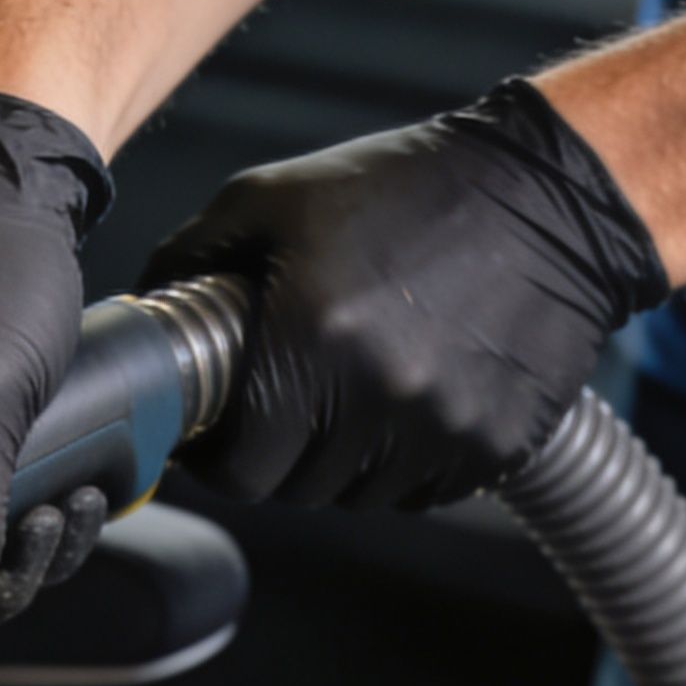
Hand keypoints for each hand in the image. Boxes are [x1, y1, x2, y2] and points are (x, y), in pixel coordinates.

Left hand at [151, 79, 670, 510]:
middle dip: (277, 455)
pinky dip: (405, 458)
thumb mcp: (276, 197)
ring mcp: (444, 431)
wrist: (548, 199)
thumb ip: (191, 259)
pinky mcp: (495, 447)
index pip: (239, 468)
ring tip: (354, 389)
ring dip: (342, 460)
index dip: (219, 457)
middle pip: (296, 490)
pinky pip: (423, 488)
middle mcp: (380, 397)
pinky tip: (413, 393)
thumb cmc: (407, 189)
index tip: (220, 433)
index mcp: (313, 337)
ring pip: (359, 496)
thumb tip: (137, 320)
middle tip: (286, 403)